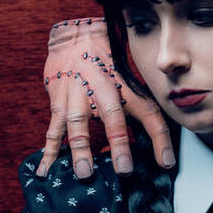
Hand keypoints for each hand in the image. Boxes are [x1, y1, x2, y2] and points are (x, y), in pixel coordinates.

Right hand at [38, 19, 175, 178]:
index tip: (167, 163)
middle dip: (119, 143)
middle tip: (123, 170)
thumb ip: (143, 115)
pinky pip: (52, 130)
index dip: (160, 139)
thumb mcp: (131, 86)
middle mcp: (103, 90)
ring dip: (81, 150)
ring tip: (84, 174)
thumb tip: (162, 153)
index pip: (149, 114)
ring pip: (78, 124)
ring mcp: (77, 96)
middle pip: (113, 117)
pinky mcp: (58, 103)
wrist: (76, 38)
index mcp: (126, 88)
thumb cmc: (110, 69)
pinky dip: (49, 152)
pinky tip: (45, 171)